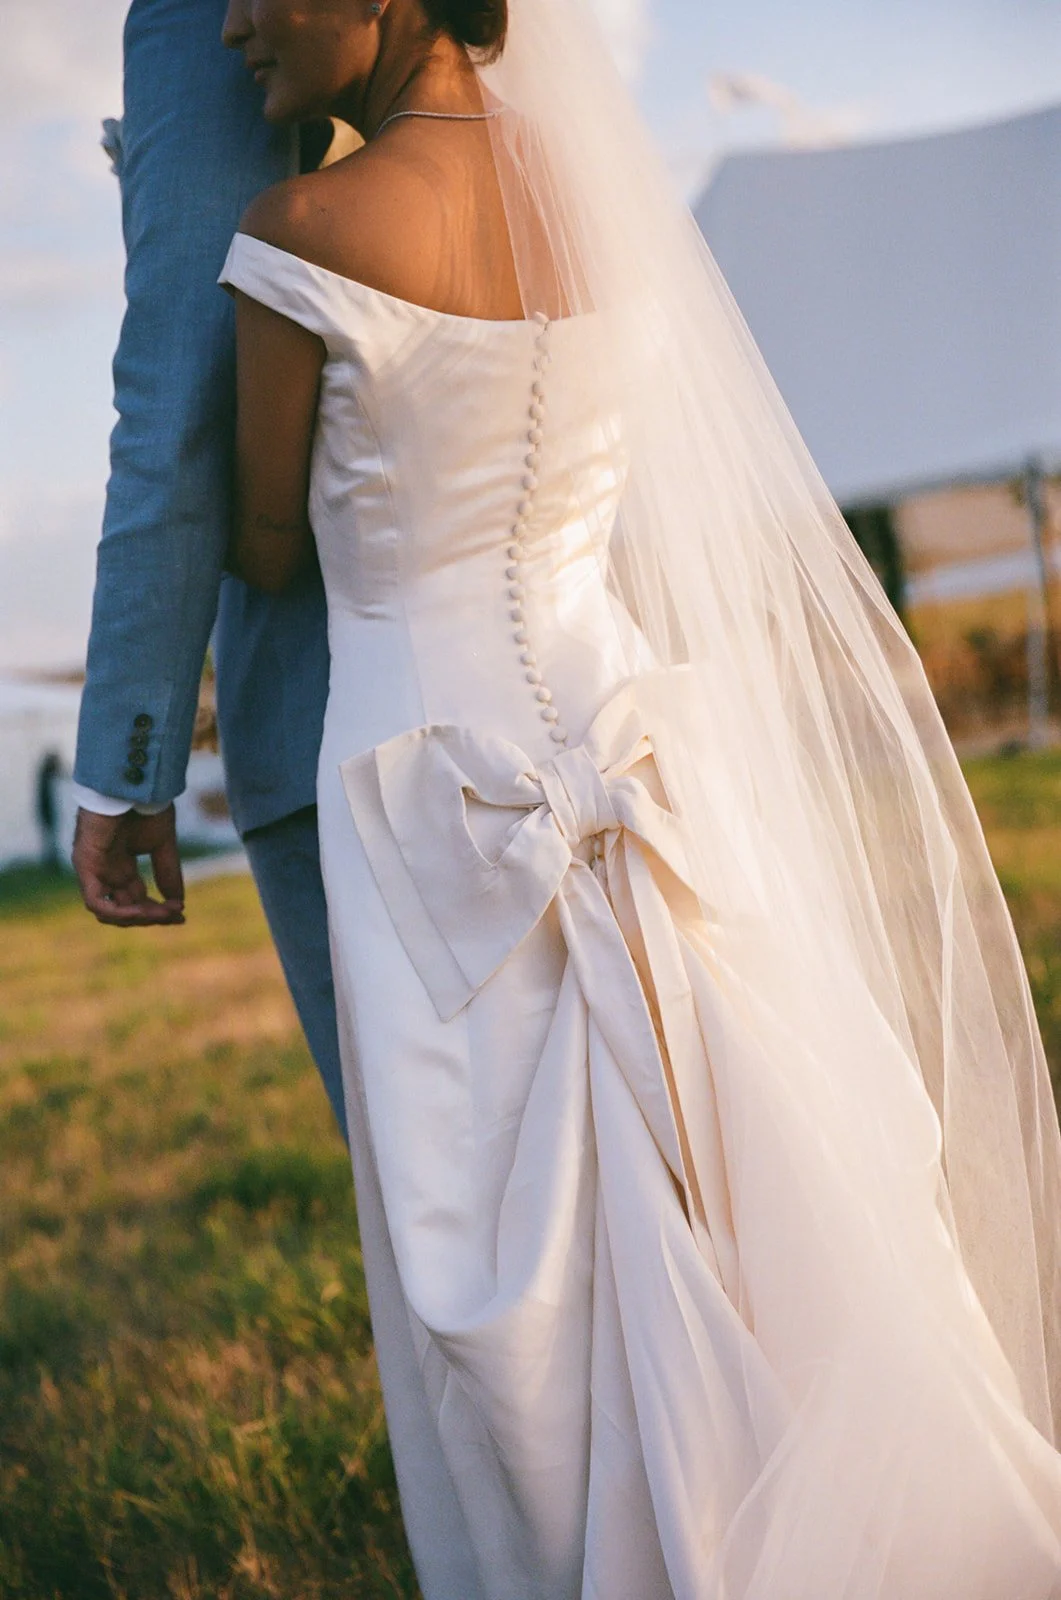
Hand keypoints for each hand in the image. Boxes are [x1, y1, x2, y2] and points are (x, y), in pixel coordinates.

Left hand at [73, 805, 185, 927]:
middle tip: (176, 914)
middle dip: (152, 916)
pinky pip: (97, 901)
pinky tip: (143, 910)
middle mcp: (106, 871)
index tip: (181, 914)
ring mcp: (93, 869)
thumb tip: (178, 902)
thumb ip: (167, 872)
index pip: (136, 900)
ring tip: (163, 913)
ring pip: (110, 912)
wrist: (131, 784)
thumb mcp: (162, 845)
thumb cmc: (144, 806)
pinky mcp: (85, 865)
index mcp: (121, 867)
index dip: (157, 912)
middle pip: (125, 909)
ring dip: (138, 917)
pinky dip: (120, 911)